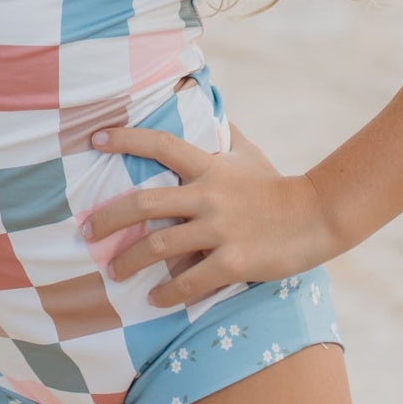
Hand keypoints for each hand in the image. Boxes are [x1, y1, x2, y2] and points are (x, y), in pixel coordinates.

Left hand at [82, 120, 339, 307]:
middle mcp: (208, 196)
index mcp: (209, 168)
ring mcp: (219, 230)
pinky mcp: (232, 262)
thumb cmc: (276, 186)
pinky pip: (188, 281)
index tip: (94, 139)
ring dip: (129, 261)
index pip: (160, 145)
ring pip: (159, 247)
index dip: (125, 139)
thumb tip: (206, 104)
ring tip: (113, 272)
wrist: (316, 217)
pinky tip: (153, 299)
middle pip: (144, 204)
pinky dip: (166, 293)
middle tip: (86, 231)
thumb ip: (223, 134)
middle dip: (108, 218)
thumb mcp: (248, 154)